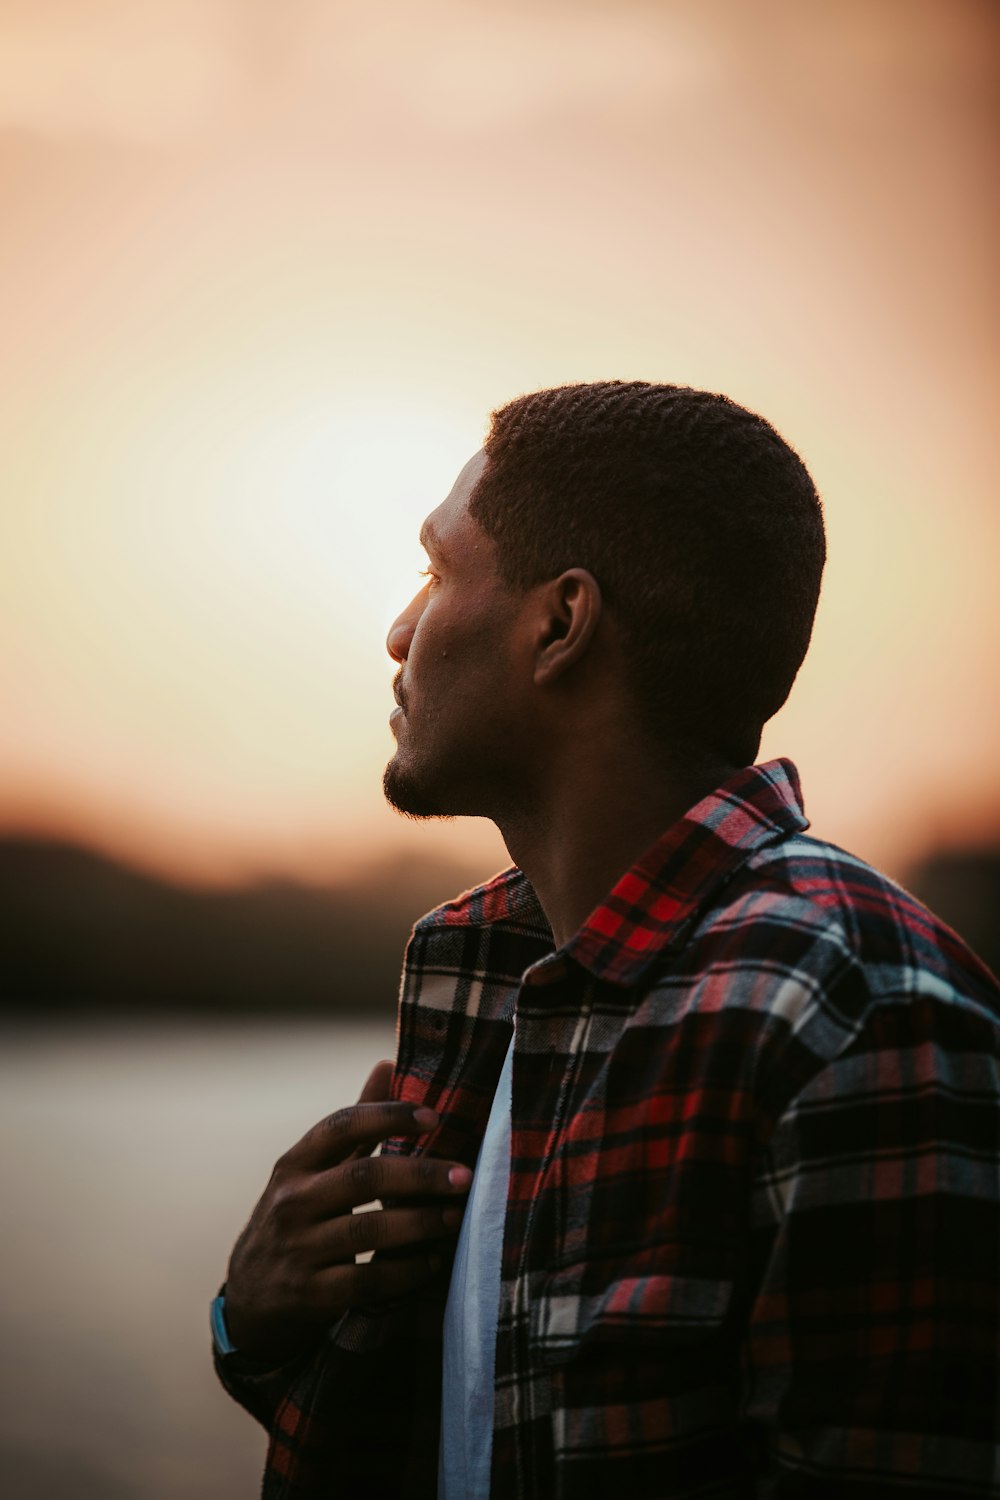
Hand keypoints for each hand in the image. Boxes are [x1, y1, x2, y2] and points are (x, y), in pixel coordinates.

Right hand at [223, 1060, 471, 1362]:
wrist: (250, 1301)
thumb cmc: (295, 1220)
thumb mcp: (311, 1172)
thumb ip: (353, 1127)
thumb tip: (388, 1064)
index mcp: (294, 1164)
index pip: (341, 1125)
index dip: (388, 1116)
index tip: (434, 1117)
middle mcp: (292, 1202)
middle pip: (363, 1177)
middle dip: (420, 1174)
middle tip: (465, 1176)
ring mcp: (298, 1249)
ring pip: (368, 1230)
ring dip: (421, 1223)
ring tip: (458, 1218)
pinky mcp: (309, 1295)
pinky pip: (367, 1281)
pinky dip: (405, 1271)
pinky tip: (433, 1263)